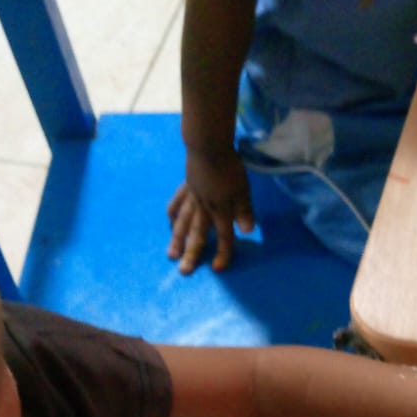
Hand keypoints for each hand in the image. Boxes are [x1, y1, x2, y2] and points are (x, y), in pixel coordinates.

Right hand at [166, 147, 254, 274]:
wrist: (208, 145)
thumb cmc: (229, 167)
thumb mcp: (243, 190)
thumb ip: (244, 211)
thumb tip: (247, 232)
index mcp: (220, 210)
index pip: (224, 236)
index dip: (223, 253)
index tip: (218, 269)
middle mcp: (204, 208)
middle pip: (197, 234)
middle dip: (192, 254)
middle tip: (184, 271)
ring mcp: (192, 197)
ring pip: (183, 222)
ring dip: (177, 239)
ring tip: (171, 254)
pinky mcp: (186, 186)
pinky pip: (177, 203)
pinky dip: (172, 214)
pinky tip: (169, 222)